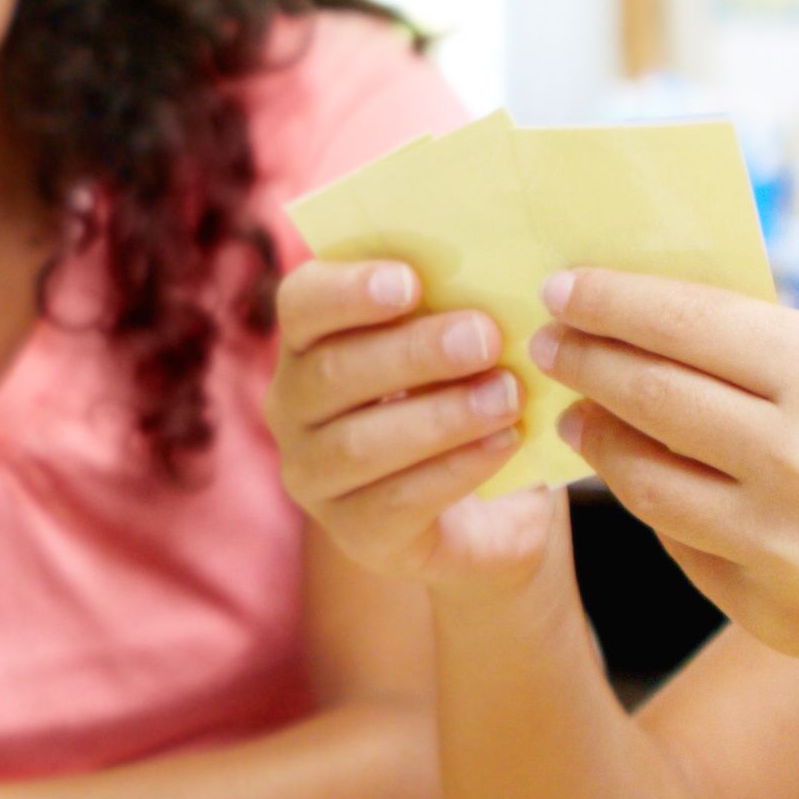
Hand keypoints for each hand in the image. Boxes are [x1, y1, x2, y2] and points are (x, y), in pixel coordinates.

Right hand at [264, 257, 566, 589]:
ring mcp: (313, 476)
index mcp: (308, 342)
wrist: (494, 509)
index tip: (410, 281)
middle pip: (330, 373)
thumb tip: (500, 264)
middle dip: (412, 352)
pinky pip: (393, 500)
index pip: (301, 302)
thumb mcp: (464, 348)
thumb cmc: (468, 398)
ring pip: (357, 444)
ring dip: (439, 416)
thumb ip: (461, 307)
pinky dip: (454, 469)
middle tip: (485, 336)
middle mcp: (292, 407)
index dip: (348, 290)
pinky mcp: (353, 533)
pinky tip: (503, 443)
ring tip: (507, 395)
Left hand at [534, 269, 798, 701]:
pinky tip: (640, 474)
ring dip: (600, 435)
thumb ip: (785, 359)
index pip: (690, 324)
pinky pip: (681, 542)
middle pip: (651, 396)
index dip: (614, 301)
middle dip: (587, 358)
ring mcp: (780, 549)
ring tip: (580, 408)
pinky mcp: (767, 612)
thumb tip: (665, 325)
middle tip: (549, 339)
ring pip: (644, 479)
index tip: (565, 285)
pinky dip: (655, 501)